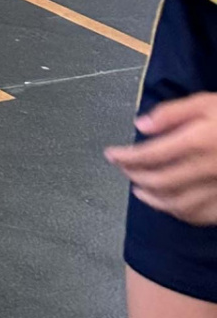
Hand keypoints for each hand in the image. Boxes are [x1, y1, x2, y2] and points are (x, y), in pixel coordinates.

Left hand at [110, 94, 216, 223]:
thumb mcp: (205, 102)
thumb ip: (172, 113)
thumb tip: (139, 124)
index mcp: (197, 141)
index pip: (150, 155)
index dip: (125, 157)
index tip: (111, 154)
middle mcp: (207, 168)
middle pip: (160, 181)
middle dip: (135, 177)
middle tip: (124, 169)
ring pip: (178, 204)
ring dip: (153, 200)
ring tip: (139, 190)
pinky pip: (200, 215)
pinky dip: (180, 213)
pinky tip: (170, 205)